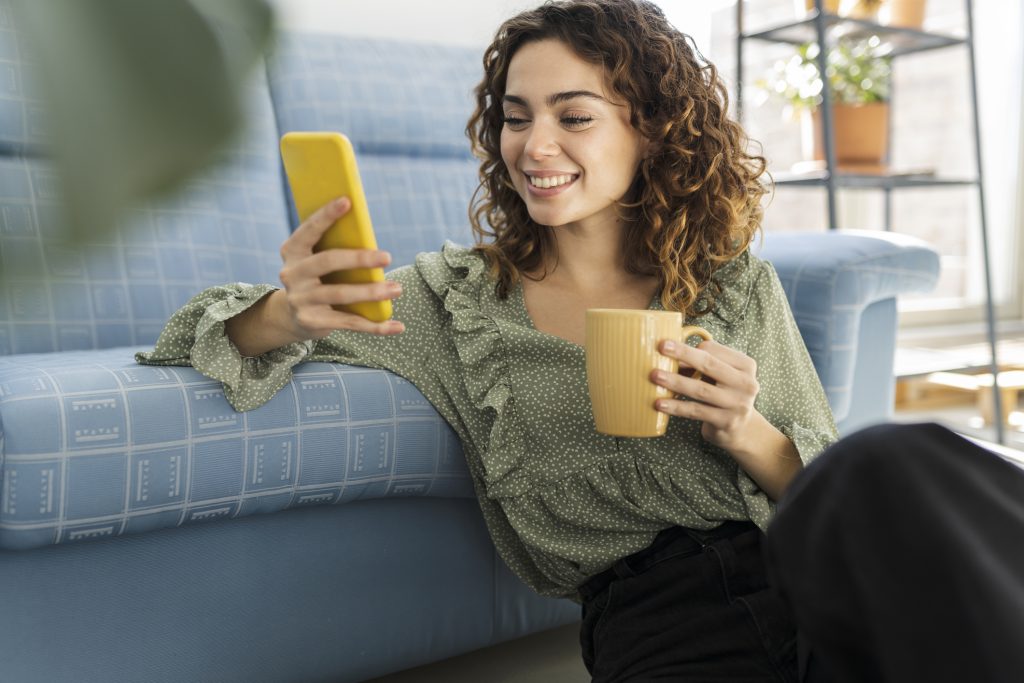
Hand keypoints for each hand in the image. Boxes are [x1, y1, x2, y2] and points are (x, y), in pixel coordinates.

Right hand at [277, 197, 405, 339]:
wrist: (292, 316)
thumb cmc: (317, 277)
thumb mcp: (317, 259)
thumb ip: (334, 247)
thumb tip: (368, 236)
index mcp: (292, 251)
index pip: (309, 230)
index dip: (326, 215)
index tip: (347, 200)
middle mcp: (292, 274)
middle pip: (328, 261)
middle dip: (360, 258)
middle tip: (388, 256)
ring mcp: (300, 299)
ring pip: (341, 294)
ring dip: (373, 292)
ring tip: (397, 288)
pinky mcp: (312, 322)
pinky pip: (349, 322)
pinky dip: (376, 326)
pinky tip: (397, 326)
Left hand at [650, 338, 760, 454]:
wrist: (742, 429)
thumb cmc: (725, 395)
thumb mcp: (722, 376)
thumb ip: (704, 364)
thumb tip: (670, 352)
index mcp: (746, 365)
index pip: (714, 350)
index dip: (689, 348)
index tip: (668, 347)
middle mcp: (746, 383)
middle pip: (709, 364)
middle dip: (683, 354)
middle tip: (662, 347)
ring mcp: (738, 404)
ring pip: (701, 389)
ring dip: (675, 381)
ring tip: (655, 376)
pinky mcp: (727, 422)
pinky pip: (696, 411)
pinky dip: (676, 407)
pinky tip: (660, 403)